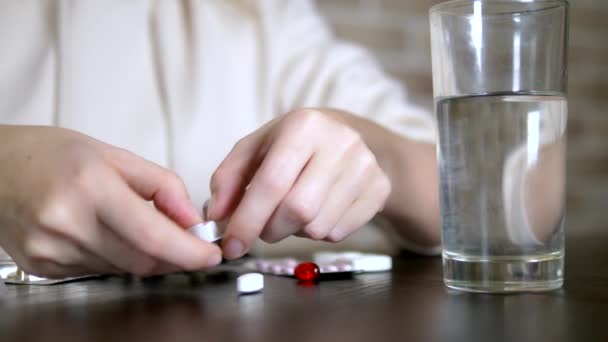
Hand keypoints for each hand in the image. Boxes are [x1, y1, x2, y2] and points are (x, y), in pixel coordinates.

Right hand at [0, 126, 221, 277]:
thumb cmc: (48, 155)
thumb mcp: (114, 155)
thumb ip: (161, 186)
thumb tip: (190, 217)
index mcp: (89, 187)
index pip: (152, 236)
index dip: (189, 252)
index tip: (209, 254)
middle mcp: (67, 223)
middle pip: (142, 261)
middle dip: (174, 257)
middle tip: (188, 243)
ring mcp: (52, 250)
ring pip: (123, 269)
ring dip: (147, 257)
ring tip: (142, 229)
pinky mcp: (43, 267)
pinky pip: (99, 271)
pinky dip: (118, 258)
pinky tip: (111, 236)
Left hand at [207, 109, 391, 258]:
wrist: (350, 135)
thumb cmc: (294, 144)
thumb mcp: (256, 149)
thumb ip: (228, 179)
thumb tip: (216, 215)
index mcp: (303, 126)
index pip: (271, 182)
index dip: (247, 220)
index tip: (231, 244)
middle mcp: (340, 142)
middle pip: (298, 210)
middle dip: (271, 229)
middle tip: (263, 227)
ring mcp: (365, 166)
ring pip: (319, 227)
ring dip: (295, 231)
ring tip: (293, 211)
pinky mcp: (380, 188)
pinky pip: (340, 233)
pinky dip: (319, 232)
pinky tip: (317, 211)